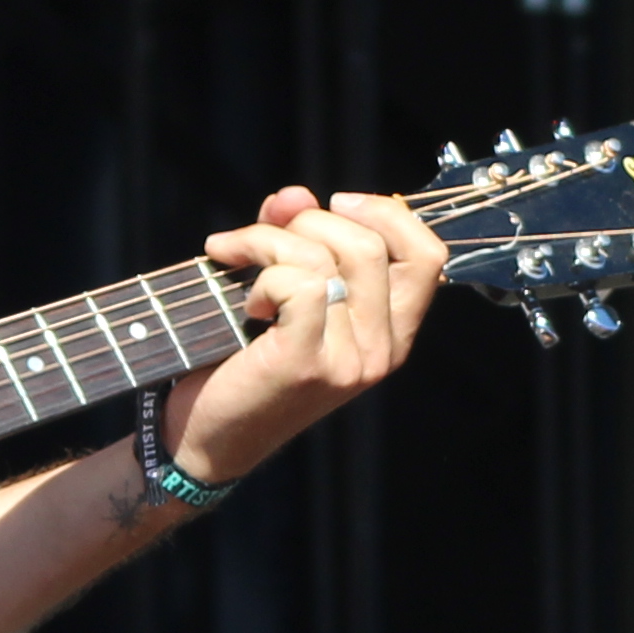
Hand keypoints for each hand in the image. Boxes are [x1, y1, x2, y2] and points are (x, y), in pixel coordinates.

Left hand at [166, 186, 449, 486]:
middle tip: (261, 239)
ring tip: (234, 260)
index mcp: (391, 335)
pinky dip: (262, 274)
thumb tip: (295, 194)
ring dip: (267, 242)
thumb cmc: (241, 362)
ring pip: (326, 258)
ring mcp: (350, 361)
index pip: (429, 257)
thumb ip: (295, 239)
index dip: (387, 214)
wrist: (204, 438)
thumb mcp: (280, 291)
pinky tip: (244, 302)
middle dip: (307, 221)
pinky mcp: (309, 364)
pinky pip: (300, 283)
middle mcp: (382, 351)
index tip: (336, 202)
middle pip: (371, 246)